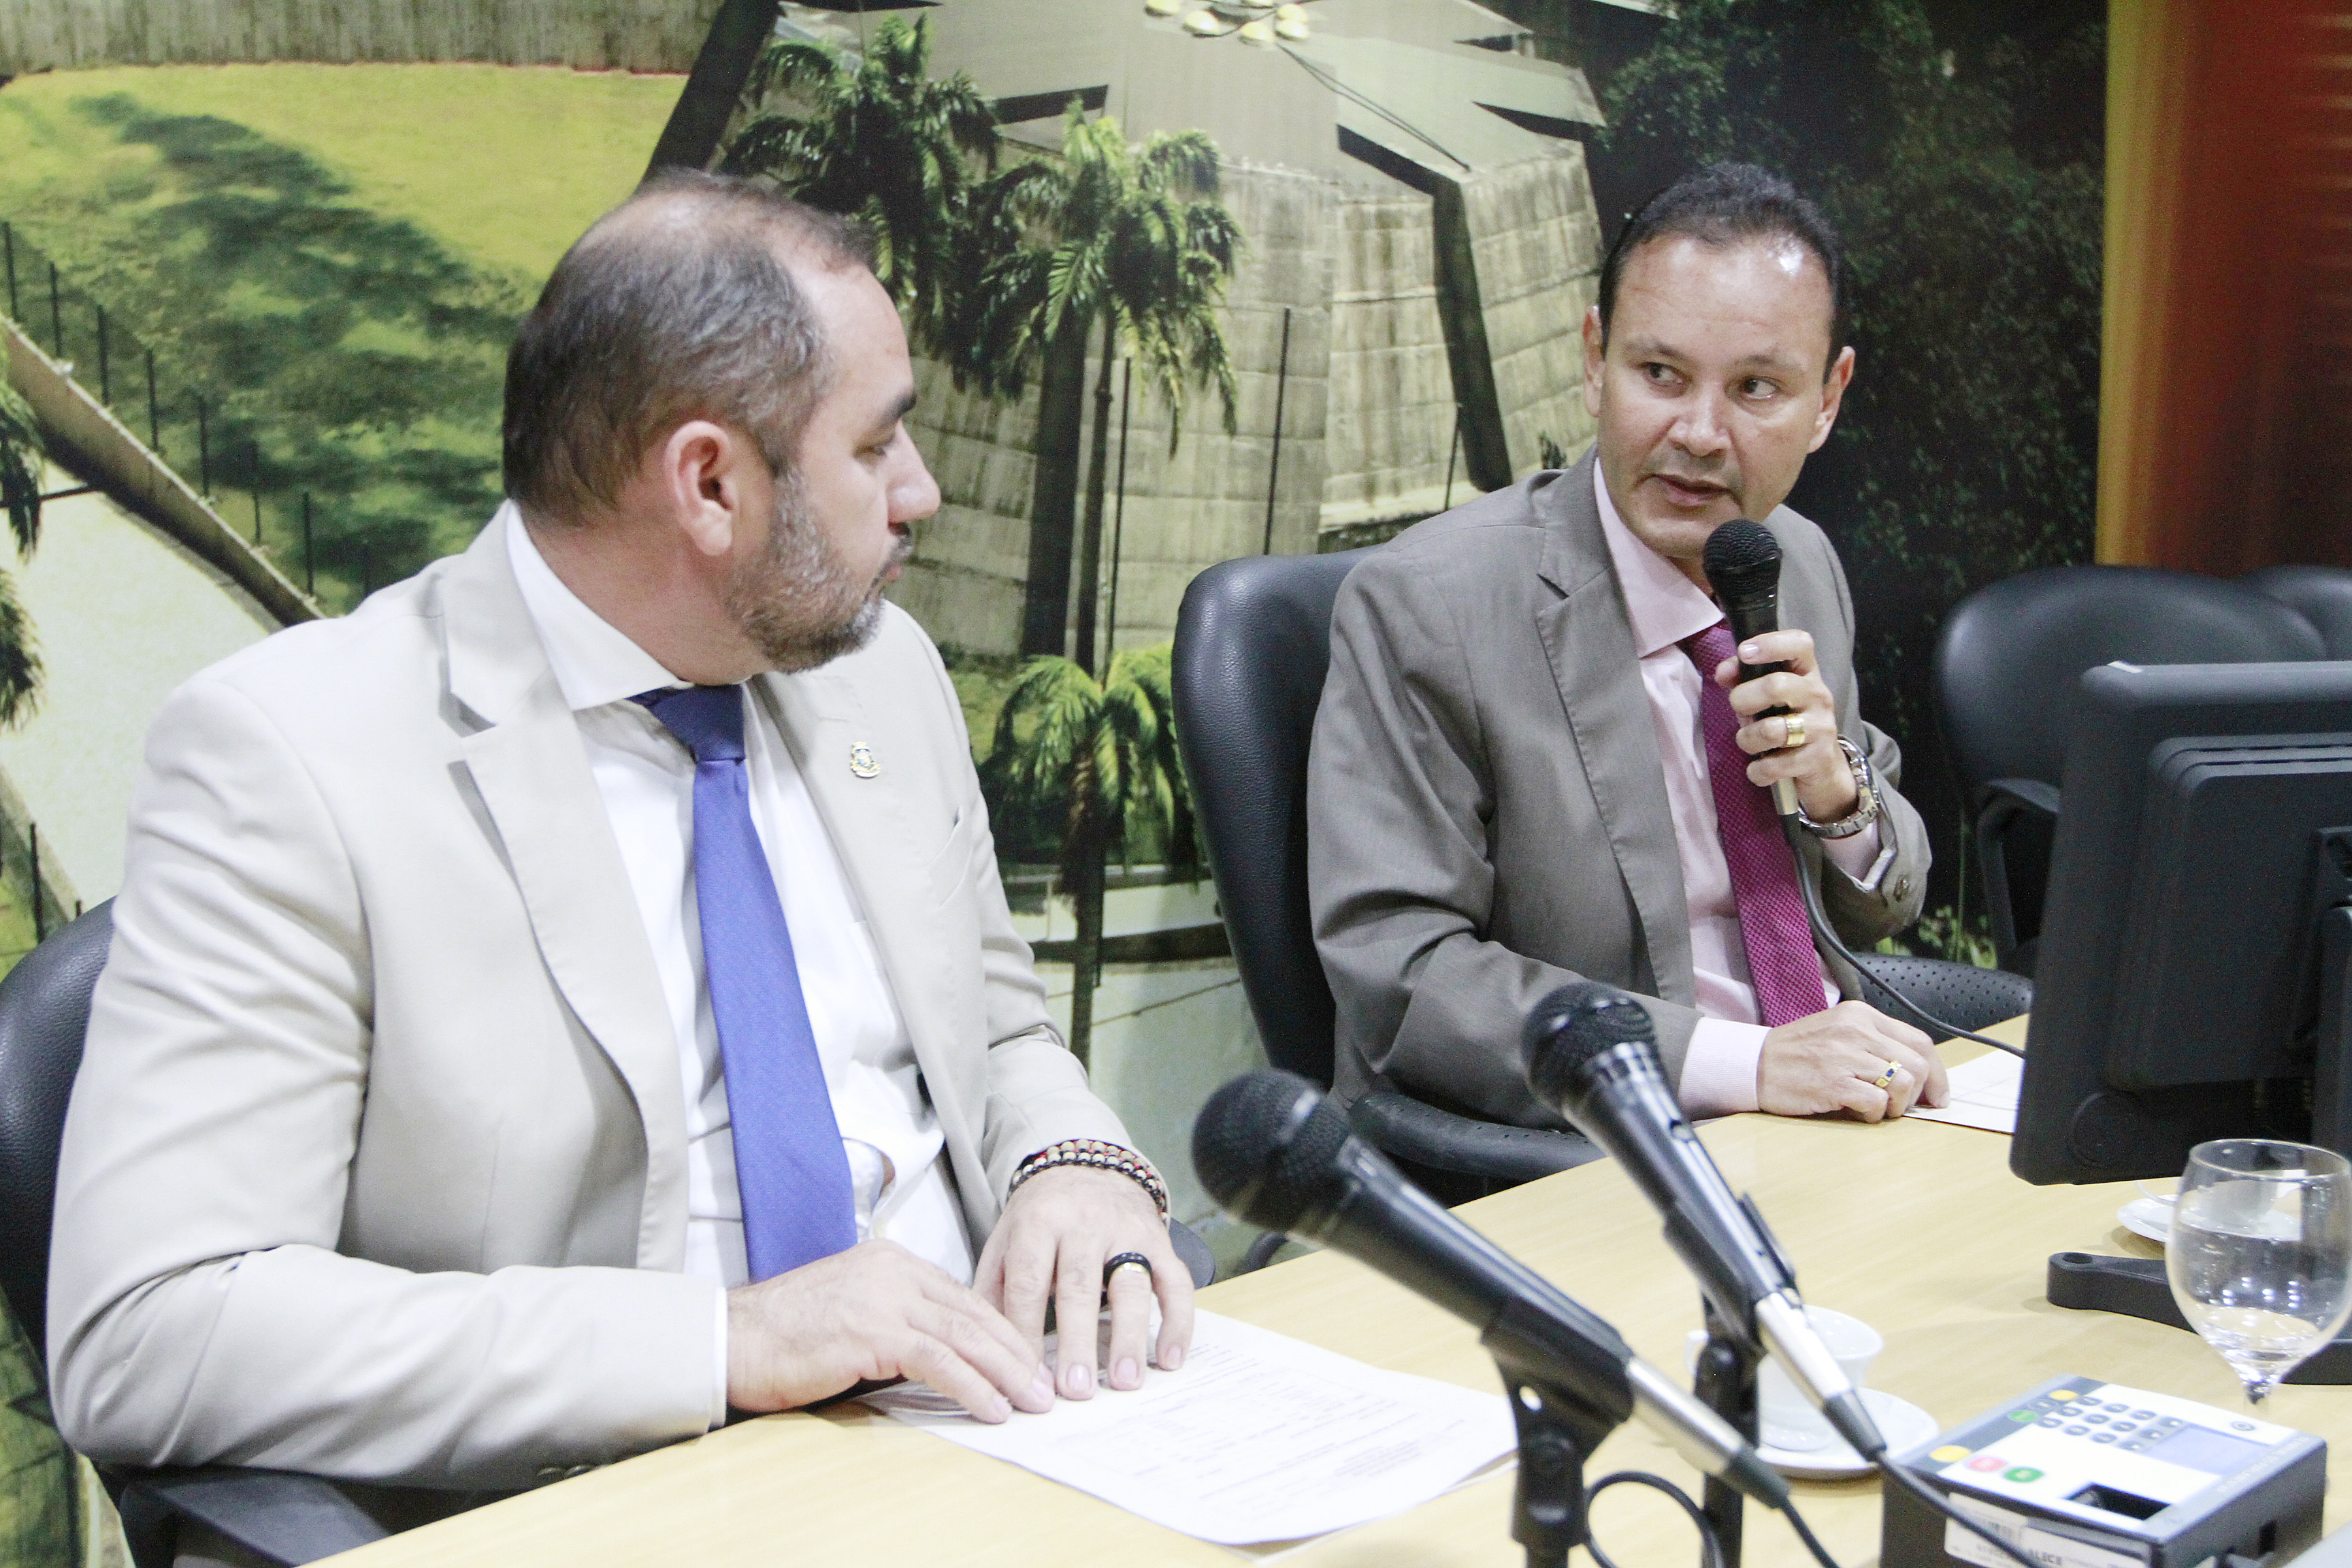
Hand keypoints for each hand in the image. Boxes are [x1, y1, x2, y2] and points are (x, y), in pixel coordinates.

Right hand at [725, 1240, 1051, 1422]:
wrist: (732, 1338)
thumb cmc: (785, 1334)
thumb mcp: (852, 1311)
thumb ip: (895, 1319)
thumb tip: (940, 1354)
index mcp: (891, 1262)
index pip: (963, 1298)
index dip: (1001, 1331)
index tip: (1029, 1360)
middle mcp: (895, 1271)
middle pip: (973, 1314)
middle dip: (1016, 1352)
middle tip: (1046, 1385)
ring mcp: (885, 1298)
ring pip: (965, 1336)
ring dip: (1006, 1373)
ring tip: (1032, 1401)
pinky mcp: (873, 1331)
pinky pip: (939, 1361)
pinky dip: (972, 1387)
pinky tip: (992, 1408)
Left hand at [975, 1165, 1195, 1398]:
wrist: (1086, 1166)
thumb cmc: (1041, 1217)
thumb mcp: (1005, 1238)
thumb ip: (993, 1288)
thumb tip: (986, 1349)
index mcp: (1039, 1222)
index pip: (1029, 1281)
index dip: (1026, 1331)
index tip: (1026, 1377)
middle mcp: (1084, 1223)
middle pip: (1080, 1286)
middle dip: (1078, 1341)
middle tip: (1076, 1390)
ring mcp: (1127, 1231)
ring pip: (1132, 1285)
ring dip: (1129, 1337)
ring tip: (1125, 1382)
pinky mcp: (1160, 1241)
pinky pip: (1176, 1282)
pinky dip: (1178, 1321)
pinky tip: (1170, 1359)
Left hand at [1712, 629, 1853, 822]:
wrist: (1823, 766)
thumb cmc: (1787, 721)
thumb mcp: (1767, 697)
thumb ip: (1743, 679)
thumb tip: (1722, 672)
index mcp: (1806, 673)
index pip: (1800, 644)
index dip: (1771, 643)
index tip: (1744, 652)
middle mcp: (1818, 695)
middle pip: (1777, 686)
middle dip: (1744, 699)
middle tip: (1739, 710)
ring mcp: (1821, 728)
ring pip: (1771, 730)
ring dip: (1747, 739)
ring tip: (1749, 742)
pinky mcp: (1817, 760)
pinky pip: (1774, 766)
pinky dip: (1757, 771)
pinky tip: (1759, 769)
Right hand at [1758, 1001, 1947, 1120]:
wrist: (1754, 1065)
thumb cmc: (1798, 1055)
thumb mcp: (1839, 1034)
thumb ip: (1875, 1045)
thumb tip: (1919, 1075)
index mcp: (1860, 1016)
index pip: (1919, 1041)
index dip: (1938, 1073)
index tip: (1938, 1095)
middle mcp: (1855, 1030)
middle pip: (1917, 1064)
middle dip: (1920, 1093)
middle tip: (1905, 1108)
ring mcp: (1844, 1056)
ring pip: (1903, 1083)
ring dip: (1896, 1105)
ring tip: (1875, 1107)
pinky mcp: (1833, 1082)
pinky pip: (1877, 1102)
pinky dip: (1873, 1113)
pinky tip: (1855, 1110)